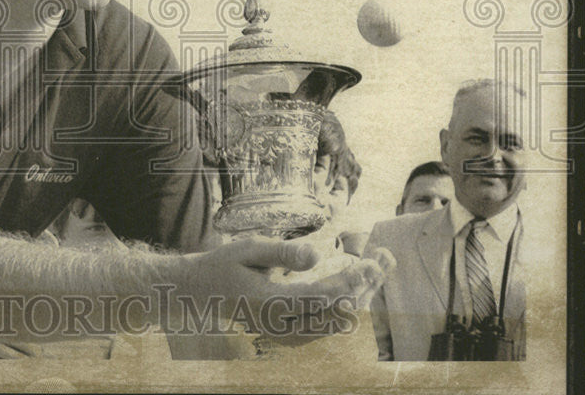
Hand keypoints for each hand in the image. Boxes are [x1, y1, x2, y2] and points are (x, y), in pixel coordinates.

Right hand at [164, 236, 394, 345]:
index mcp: (270, 304)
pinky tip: (360, 287)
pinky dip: (348, 305)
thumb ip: (282, 252)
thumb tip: (316, 256)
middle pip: (336, 313)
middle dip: (364, 286)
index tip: (370, 262)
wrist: (201, 293)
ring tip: (379, 267)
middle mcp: (282, 326)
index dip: (350, 282)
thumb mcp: (248, 249)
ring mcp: (287, 335)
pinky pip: (328, 326)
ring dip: (361, 296)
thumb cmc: (224, 265)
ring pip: (337, 322)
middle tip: (384, 258)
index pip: (322, 298)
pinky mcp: (291, 335)